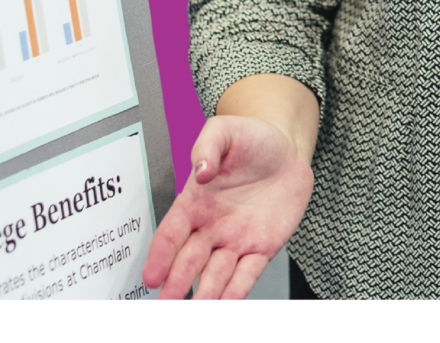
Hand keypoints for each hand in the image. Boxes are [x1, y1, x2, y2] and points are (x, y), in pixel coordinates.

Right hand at [142, 115, 314, 300]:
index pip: (170, 234)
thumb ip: (208, 146)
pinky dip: (236, 291)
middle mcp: (211, 227)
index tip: (152, 275)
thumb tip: (202, 170)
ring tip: (197, 308)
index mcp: (195, 203)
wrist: (288, 149)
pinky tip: (226, 302)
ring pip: (216, 275)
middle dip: (176, 285)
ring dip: (205, 295)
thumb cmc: (252, 139)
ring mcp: (235, 240)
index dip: (160, 256)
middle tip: (166, 303)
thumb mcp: (226, 130)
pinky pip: (247, 274)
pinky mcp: (261, 247)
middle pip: (188, 262)